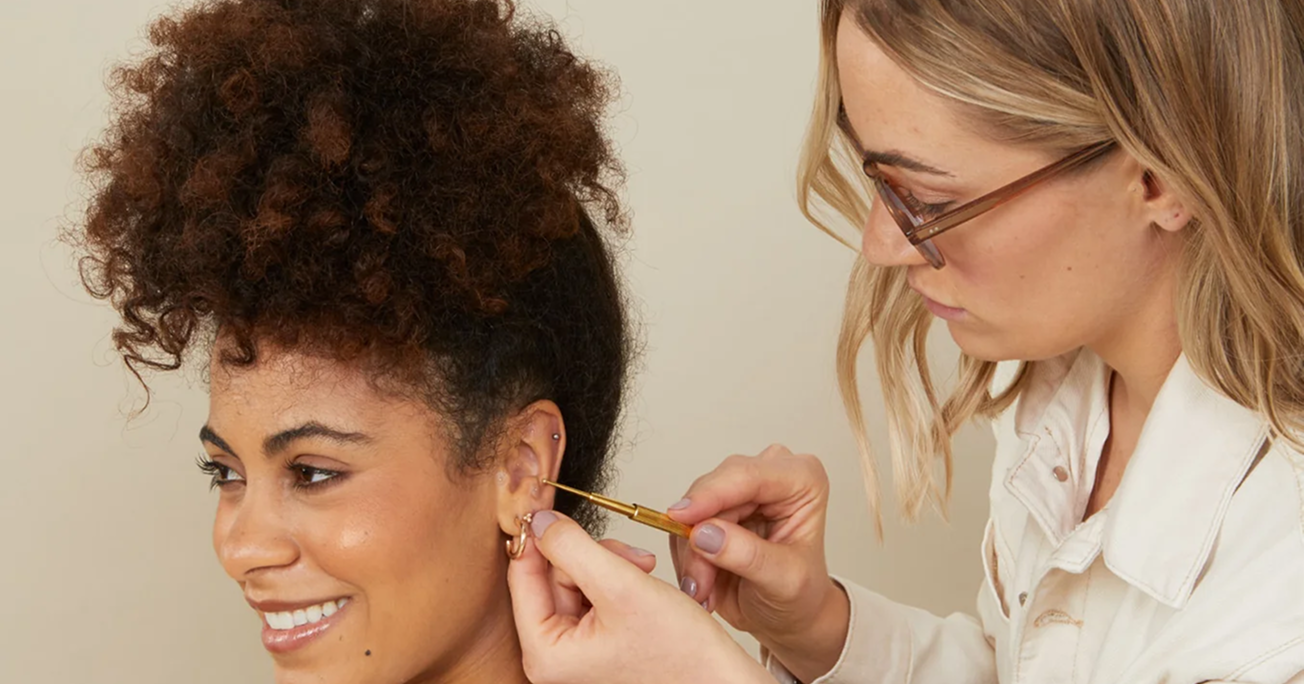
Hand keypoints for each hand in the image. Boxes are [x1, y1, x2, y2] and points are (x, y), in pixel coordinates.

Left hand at [507, 510, 772, 683]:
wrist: (721, 681)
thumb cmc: (681, 654)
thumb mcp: (622, 587)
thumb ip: (573, 548)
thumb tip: (537, 521)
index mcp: (546, 654)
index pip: (522, 577)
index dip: (537, 536)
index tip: (545, 502)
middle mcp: (555, 657)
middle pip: (552, 577)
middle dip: (591, 555)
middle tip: (628, 555)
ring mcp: (577, 653)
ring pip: (576, 581)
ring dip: (610, 564)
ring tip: (644, 570)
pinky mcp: (599, 644)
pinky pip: (594, 596)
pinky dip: (618, 580)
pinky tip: (643, 582)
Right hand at [668, 445, 849, 681]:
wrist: (789, 616)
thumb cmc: (800, 596)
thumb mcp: (784, 581)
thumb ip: (747, 555)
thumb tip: (703, 533)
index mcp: (802, 479)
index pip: (748, 475)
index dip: (711, 495)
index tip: (681, 518)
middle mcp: (769, 474)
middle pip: (714, 490)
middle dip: (700, 540)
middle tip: (699, 584)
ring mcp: (738, 489)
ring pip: (693, 510)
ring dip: (692, 556)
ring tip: (705, 591)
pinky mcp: (714, 508)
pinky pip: (683, 526)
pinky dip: (688, 559)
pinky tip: (704, 583)